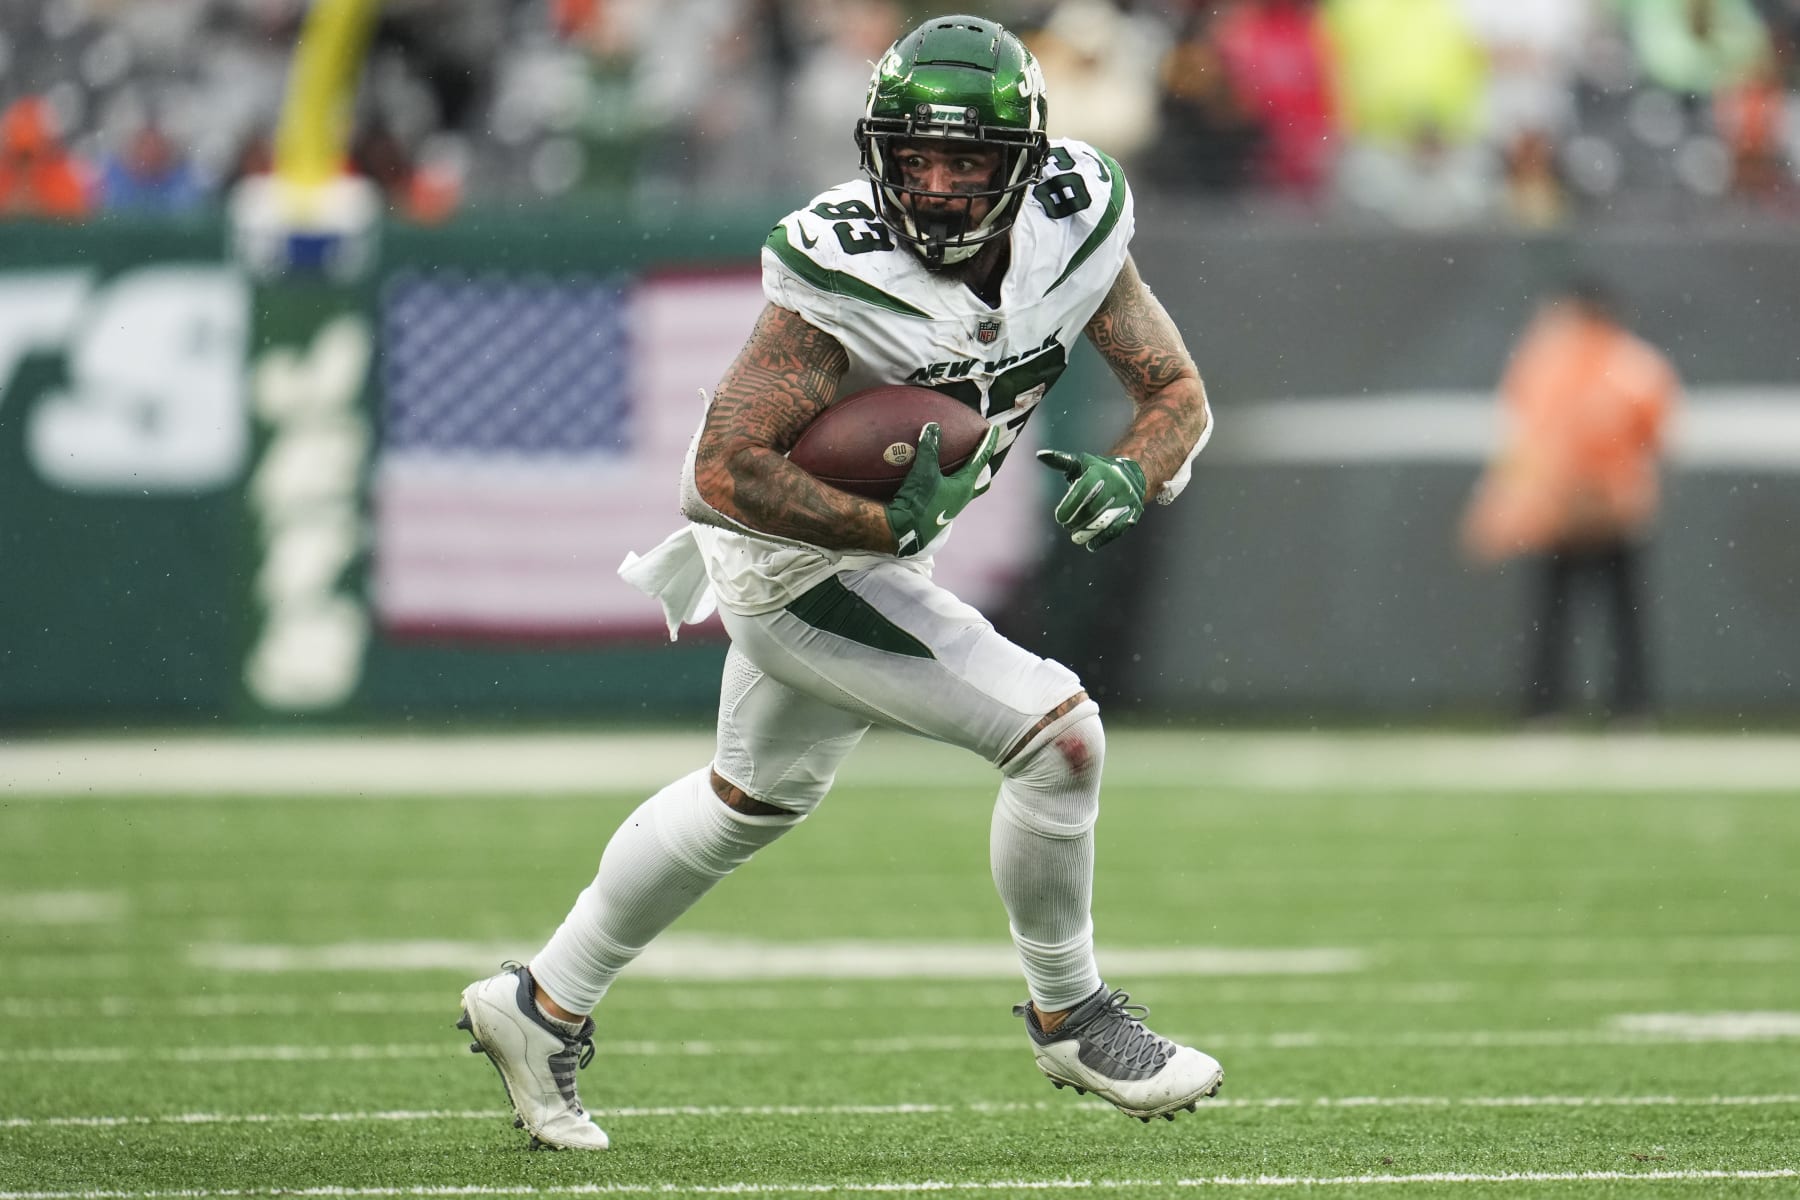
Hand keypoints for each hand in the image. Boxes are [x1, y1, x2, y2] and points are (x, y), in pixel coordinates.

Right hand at [886, 422, 1000, 556]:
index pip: (981, 460)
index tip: (993, 430)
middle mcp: (961, 499)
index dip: (988, 443)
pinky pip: (947, 494)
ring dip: (964, 477)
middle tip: (981, 456)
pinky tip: (934, 480)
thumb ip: (929, 449)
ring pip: (964, 490)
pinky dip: (946, 484)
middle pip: (980, 483)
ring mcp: (949, 508)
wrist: (903, 531)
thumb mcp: (923, 472)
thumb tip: (933, 427)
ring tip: (957, 466)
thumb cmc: (918, 502)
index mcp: (964, 487)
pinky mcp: (937, 513)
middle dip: (983, 469)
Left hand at [1037, 449, 1146, 549]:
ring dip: (1088, 532)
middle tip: (1068, 526)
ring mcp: (1127, 498)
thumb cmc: (1096, 471)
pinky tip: (1091, 545)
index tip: (1060, 518)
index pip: (1083, 491)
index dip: (1069, 507)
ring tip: (1076, 537)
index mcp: (1100, 471)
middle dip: (1077, 521)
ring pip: (1105, 521)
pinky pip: (1118, 529)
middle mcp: (1117, 483)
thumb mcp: (1079, 463)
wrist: (1130, 474)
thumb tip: (1041, 455)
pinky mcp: (1134, 511)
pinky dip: (1103, 539)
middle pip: (1093, 509)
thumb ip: (1061, 461)